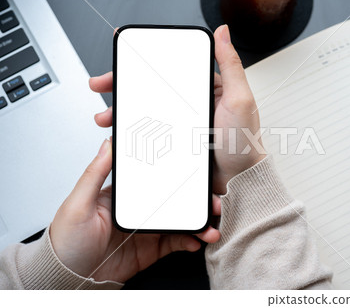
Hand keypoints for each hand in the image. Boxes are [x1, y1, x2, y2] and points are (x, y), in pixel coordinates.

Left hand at [50, 139, 220, 282]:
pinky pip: (176, 242)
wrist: (68, 277)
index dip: (177, 176)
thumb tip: (108, 144)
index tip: (195, 174)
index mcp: (124, 194)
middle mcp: (139, 209)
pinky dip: (190, 241)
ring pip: (180, 221)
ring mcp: (147, 229)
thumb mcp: (78, 203)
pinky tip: (196, 241)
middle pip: (174, 200)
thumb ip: (95, 174)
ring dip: (198, 223)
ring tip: (209, 228)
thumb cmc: (66, 240)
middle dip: (196, 200)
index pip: (155, 179)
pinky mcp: (151, 249)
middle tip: (212, 203)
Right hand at [91, 25, 265, 194]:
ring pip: (147, 110)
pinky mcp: (177, 141)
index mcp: (207, 87)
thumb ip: (231, 65)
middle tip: (102, 84)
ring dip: (124, 109)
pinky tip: (121, 132)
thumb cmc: (244, 142)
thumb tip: (223, 32)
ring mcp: (183, 122)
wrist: (239, 180)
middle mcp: (194, 102)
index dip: (146, 62)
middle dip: (125, 85)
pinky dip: (134, 131)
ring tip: (106, 115)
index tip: (125, 57)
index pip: (172, 69)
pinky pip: (151, 132)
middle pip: (153, 87)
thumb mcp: (239, 99)